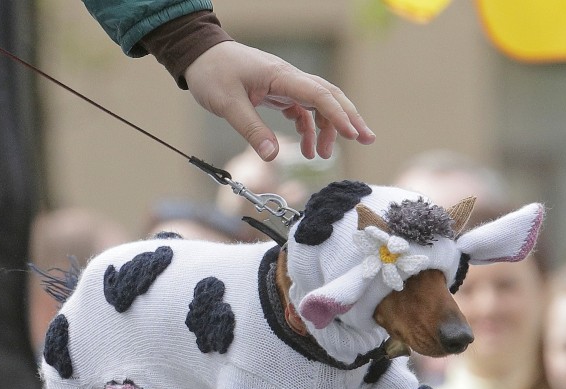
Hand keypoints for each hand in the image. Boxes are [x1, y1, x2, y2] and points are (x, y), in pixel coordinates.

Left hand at [184, 41, 374, 160]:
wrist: (199, 55)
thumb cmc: (212, 73)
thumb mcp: (227, 103)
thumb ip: (251, 129)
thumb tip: (272, 156)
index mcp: (281, 76)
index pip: (319, 95)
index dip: (339, 116)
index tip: (353, 135)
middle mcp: (289, 78)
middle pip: (330, 96)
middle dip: (350, 118)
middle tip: (367, 140)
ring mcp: (286, 85)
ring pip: (319, 105)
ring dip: (328, 129)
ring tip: (325, 155)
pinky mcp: (279, 93)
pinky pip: (304, 111)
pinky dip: (310, 130)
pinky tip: (308, 149)